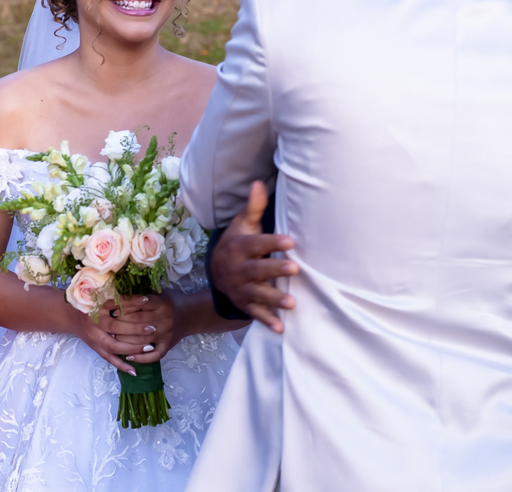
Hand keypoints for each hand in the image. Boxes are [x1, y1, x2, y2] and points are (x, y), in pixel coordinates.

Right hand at [67, 303, 151, 374]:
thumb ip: (119, 297)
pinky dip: (121, 365)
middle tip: (152, 329)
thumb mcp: (102, 296)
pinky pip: (109, 358)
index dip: (131, 303)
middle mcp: (95, 324)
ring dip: (131, 348)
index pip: (116, 305)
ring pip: (113, 346)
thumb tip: (144, 298)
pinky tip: (134, 371)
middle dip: (135, 329)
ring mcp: (95, 338)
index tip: (147, 301)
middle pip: (116, 328)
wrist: (71, 316)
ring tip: (149, 348)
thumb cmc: (90, 304)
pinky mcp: (96, 348)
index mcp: (97, 308)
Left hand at [102, 294, 178, 362]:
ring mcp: (166, 334)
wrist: (192, 315)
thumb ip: (144, 293)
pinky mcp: (167, 346)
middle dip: (121, 323)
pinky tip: (129, 356)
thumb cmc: (172, 302)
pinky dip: (141, 358)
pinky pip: (153, 355)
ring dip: (125, 340)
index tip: (113, 309)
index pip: (140, 304)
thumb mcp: (161, 293)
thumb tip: (119, 292)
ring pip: (142, 340)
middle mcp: (164, 319)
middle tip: (109, 323)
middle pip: (138, 322)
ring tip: (112, 338)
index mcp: (162, 303)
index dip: (125, 306)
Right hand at [211, 182, 297, 332]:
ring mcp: (241, 288)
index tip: (290, 241)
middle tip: (294, 268)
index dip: (273, 243)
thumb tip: (259, 182)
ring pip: (258, 294)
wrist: (216, 270)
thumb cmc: (238, 242)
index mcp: (239, 247)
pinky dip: (267, 322)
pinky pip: (255, 313)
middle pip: (257, 270)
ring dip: (274, 299)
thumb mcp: (242, 224)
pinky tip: (281, 328)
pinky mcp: (245, 303)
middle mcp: (239, 269)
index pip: (257, 244)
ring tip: (292, 303)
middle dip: (275, 269)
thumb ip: (253, 207)